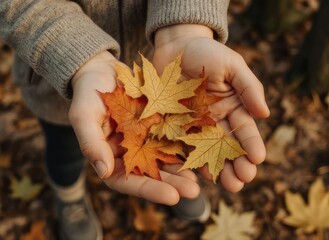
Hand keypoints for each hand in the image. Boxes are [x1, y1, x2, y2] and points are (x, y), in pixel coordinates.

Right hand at [68, 51, 198, 204]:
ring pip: (166, 160)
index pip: (129, 182)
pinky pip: (175, 138)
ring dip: (183, 171)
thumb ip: (91, 143)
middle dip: (173, 184)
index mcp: (110, 158)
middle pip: (152, 176)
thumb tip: (104, 172)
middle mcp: (131, 154)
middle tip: (193, 191)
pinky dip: (188, 146)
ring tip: (201, 179)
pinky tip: (203, 151)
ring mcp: (147, 140)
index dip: (150, 191)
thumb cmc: (88, 93)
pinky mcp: (160, 125)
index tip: (172, 197)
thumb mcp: (84, 115)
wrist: (102, 70)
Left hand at [153, 24, 269, 191]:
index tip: (258, 158)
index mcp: (234, 107)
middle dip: (237, 165)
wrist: (175, 45)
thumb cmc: (207, 52)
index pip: (245, 130)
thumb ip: (248, 87)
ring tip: (229, 186)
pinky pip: (183, 148)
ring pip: (208, 154)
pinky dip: (190, 163)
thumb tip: (264, 113)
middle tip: (243, 180)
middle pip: (228, 148)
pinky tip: (198, 177)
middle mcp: (217, 121)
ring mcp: (195, 127)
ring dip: (219, 170)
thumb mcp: (232, 66)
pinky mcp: (174, 128)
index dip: (252, 144)